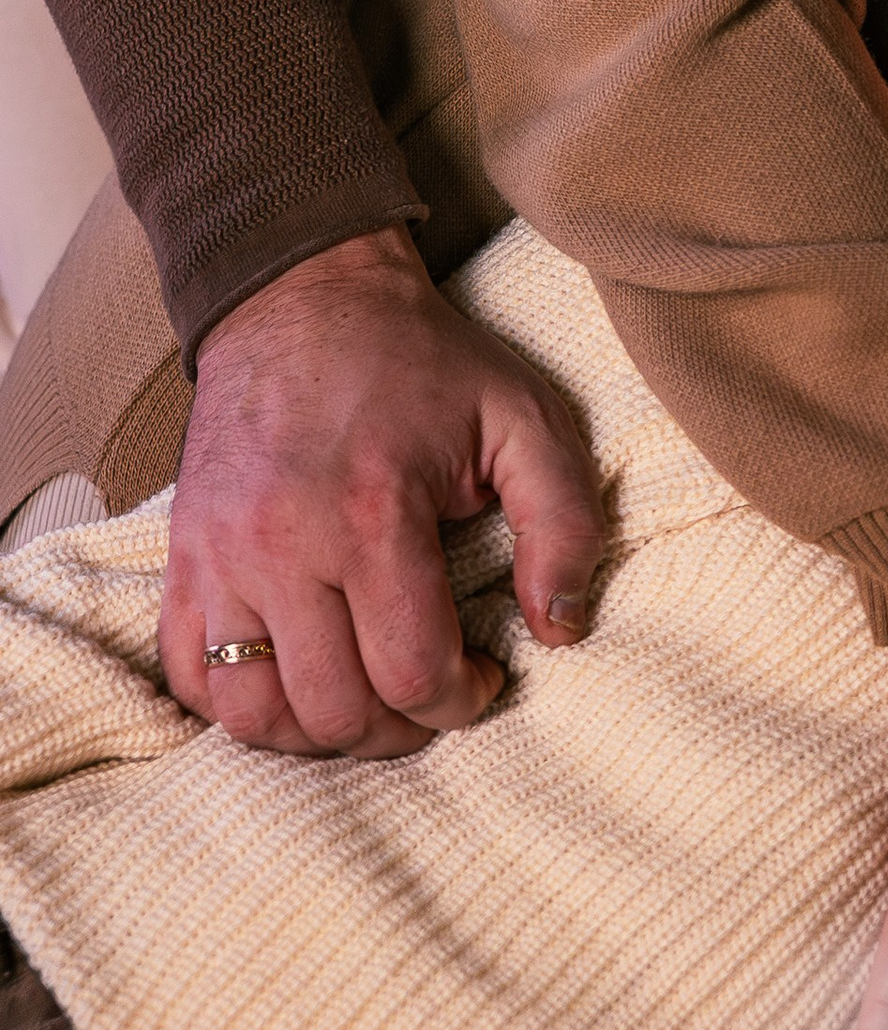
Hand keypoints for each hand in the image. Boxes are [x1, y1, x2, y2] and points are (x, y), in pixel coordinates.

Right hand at [160, 226, 603, 760]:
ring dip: (318, 734)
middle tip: (431, 693)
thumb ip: (563, 520)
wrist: (303, 295)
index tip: (485, 673)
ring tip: (367, 700)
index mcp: (372, 512)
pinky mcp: (181, 558)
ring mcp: (218, 557)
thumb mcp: (523, 414)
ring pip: (254, 713)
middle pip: (333, 710)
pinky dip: (241, 706)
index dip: (461, 700)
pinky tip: (297, 683)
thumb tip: (561, 628)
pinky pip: (192, 677)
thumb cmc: (422, 359)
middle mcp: (282, 546)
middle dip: (399, 728)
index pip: (411, 672)